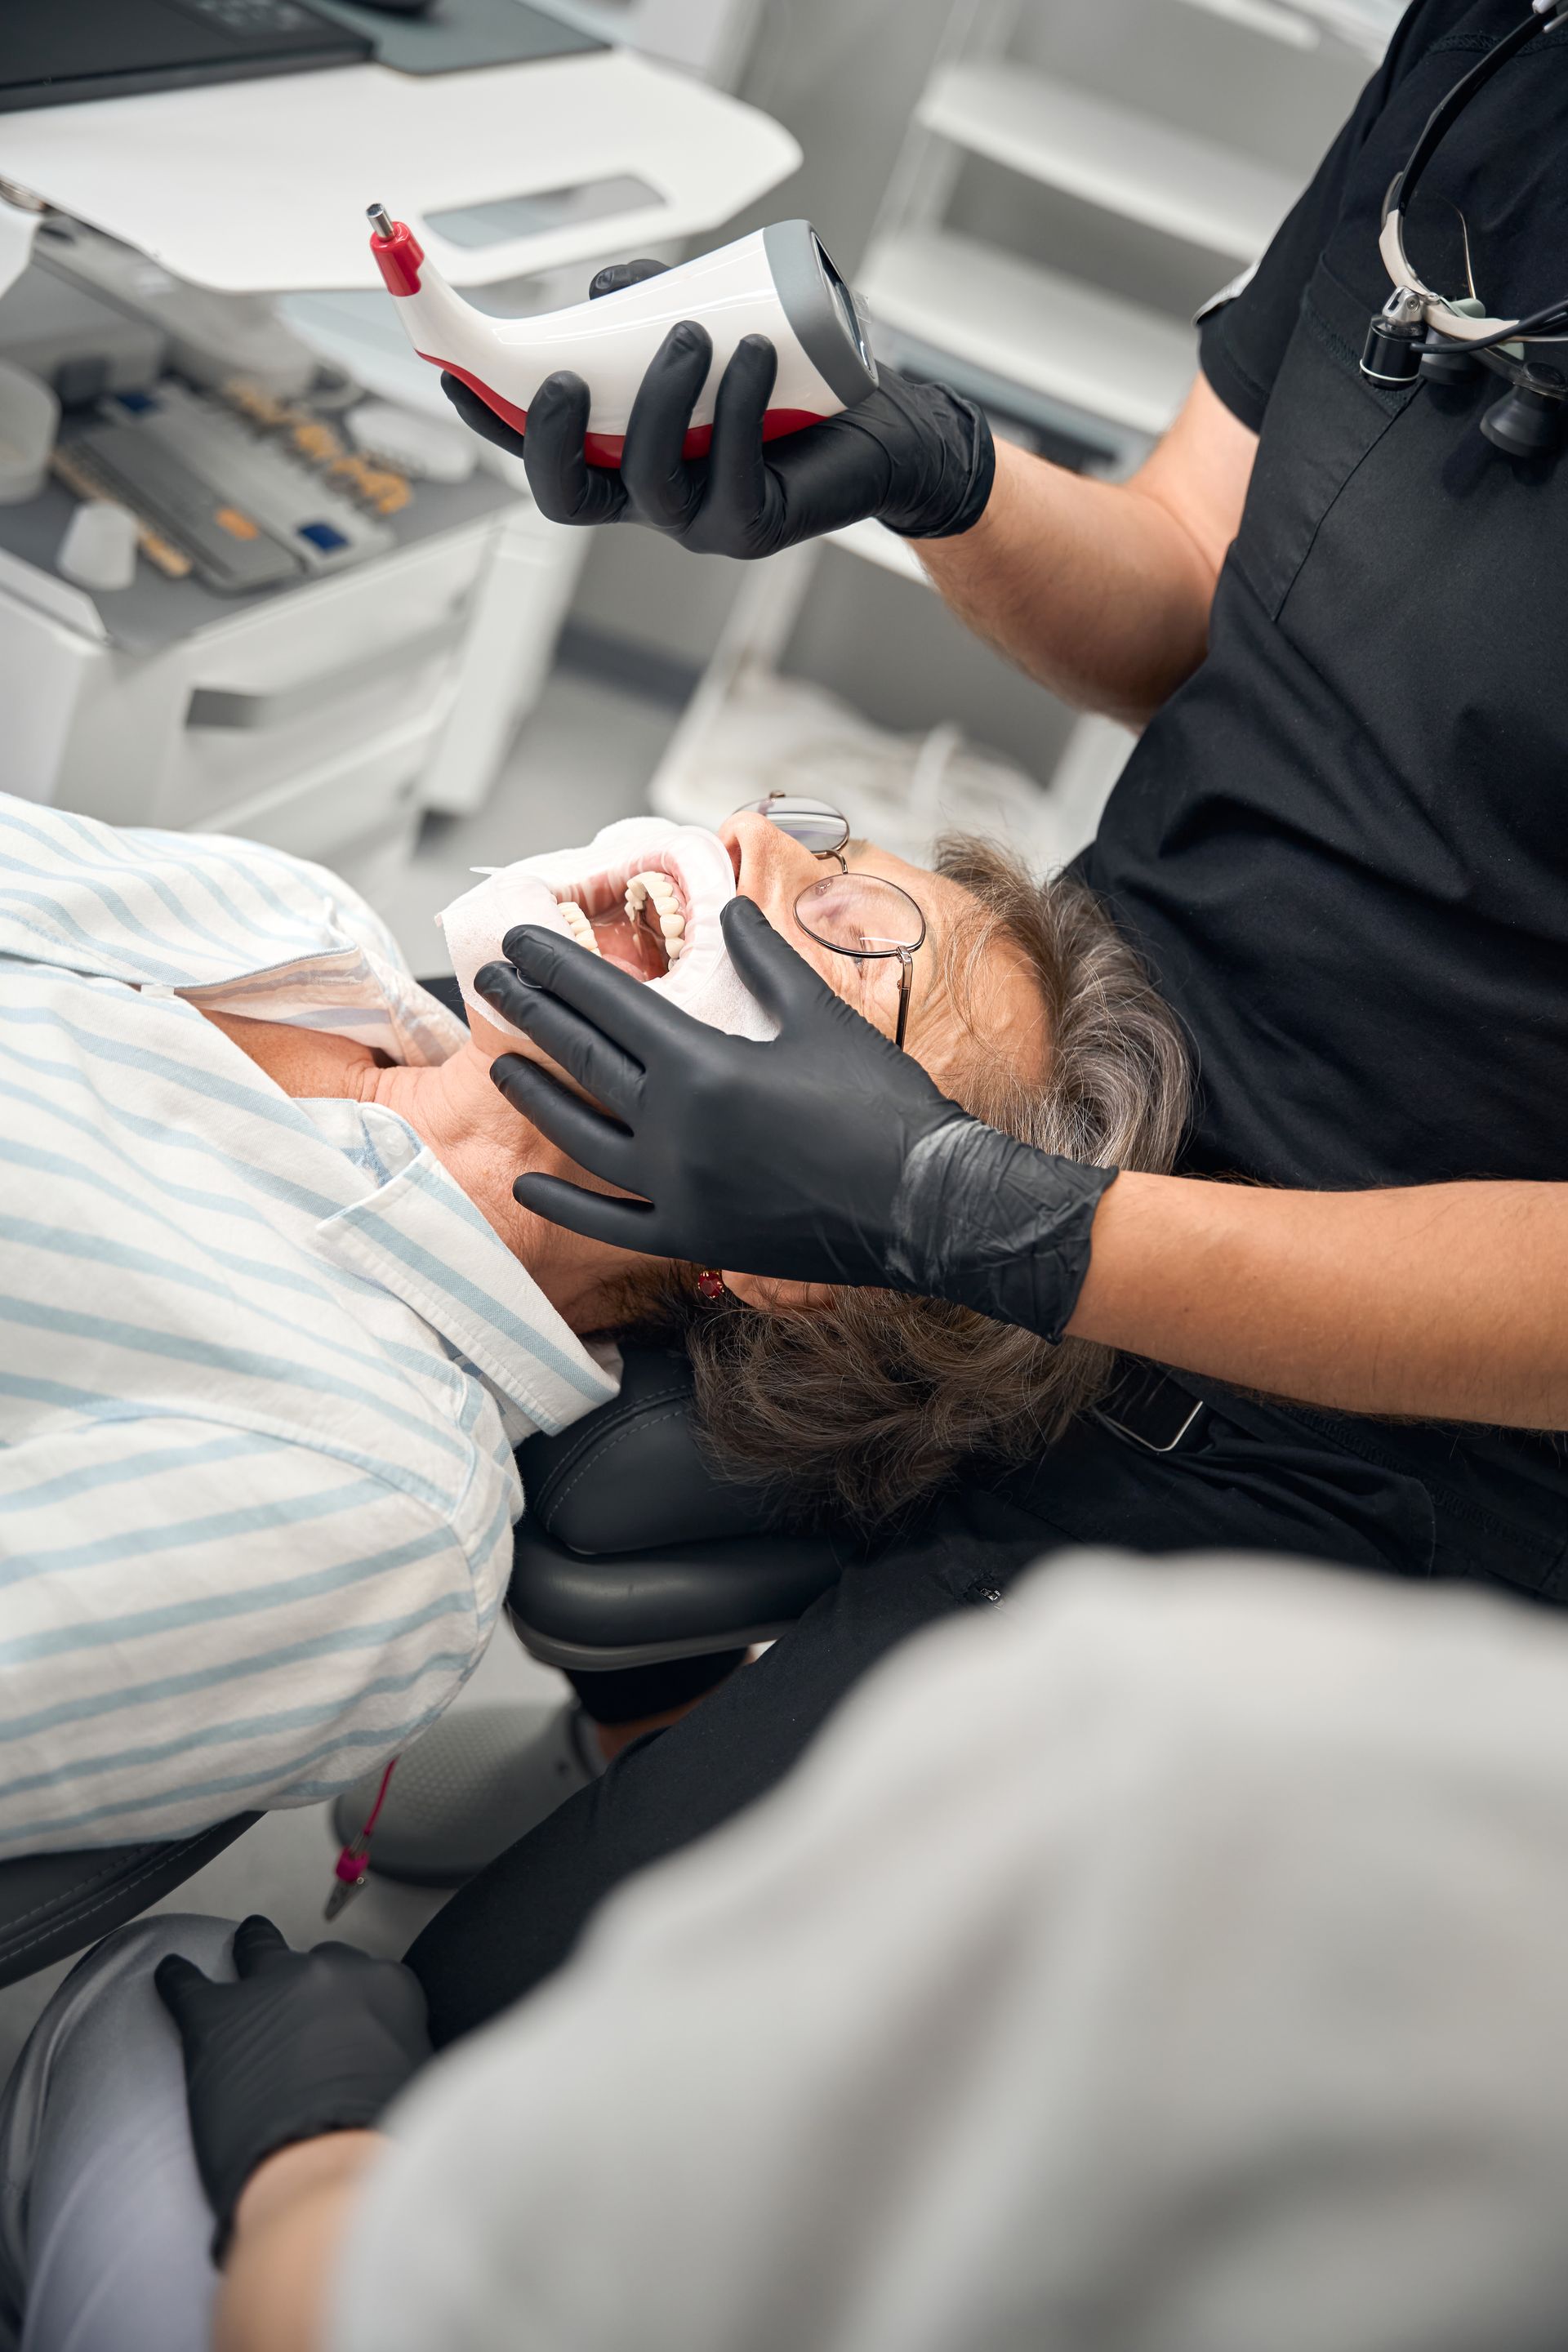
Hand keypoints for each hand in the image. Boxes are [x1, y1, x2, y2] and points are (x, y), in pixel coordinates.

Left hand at [155, 1915, 430, 2256]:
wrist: (325, 2166)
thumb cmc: (374, 2139)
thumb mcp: (413, 2082)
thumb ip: (396, 2052)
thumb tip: (380, 2061)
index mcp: (385, 1986)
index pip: (369, 1976)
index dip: (354, 2000)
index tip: (348, 2018)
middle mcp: (329, 1973)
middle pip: (316, 1960)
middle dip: (307, 1977)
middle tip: (299, 1996)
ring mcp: (270, 1988)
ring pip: (257, 1948)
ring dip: (251, 1947)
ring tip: (244, 1943)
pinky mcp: (215, 2018)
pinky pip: (186, 1984)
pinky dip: (175, 1978)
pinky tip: (169, 1972)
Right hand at [442, 258, 993, 554]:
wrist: (881, 427)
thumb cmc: (787, 379)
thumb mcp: (703, 325)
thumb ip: (646, 305)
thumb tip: (604, 288)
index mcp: (619, 462)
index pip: (537, 454)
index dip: (488, 418)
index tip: (451, 363)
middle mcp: (648, 503)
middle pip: (566, 496)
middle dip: (550, 440)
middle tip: (565, 375)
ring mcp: (700, 523)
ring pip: (650, 481)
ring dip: (659, 403)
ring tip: (690, 333)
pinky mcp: (757, 526)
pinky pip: (733, 476)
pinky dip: (738, 408)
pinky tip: (754, 355)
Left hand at [479, 897, 968, 1287]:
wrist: (927, 1203)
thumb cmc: (883, 1105)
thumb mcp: (821, 1016)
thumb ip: (764, 961)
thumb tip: (730, 911)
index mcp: (702, 1064)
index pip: (607, 1002)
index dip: (556, 967)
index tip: (517, 940)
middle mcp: (674, 1128)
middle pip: (582, 1059)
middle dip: (530, 1014)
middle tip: (491, 981)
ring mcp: (677, 1190)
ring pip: (581, 1137)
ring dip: (536, 1097)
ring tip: (502, 1067)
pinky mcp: (692, 1238)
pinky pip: (609, 1224)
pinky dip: (564, 1204)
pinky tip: (526, 1182)